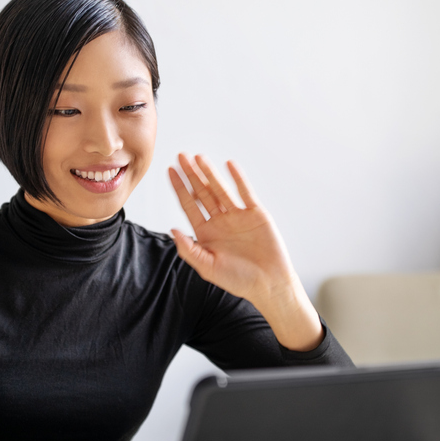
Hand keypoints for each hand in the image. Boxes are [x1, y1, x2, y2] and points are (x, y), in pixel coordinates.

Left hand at [168, 153, 322, 351]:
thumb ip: (189, 249)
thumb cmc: (238, 280)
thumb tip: (172, 230)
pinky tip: (229, 165)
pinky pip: (245, 192)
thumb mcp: (208, 268)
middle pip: (202, 193)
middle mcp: (220, 221)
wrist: (269, 284)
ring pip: (220, 189)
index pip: (189, 205)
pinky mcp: (256, 214)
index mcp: (206, 233)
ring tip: (199, 157)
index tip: (170, 171)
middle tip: (181, 156)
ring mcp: (238, 216)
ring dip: (210, 173)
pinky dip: (238, 178)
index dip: (180, 188)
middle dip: (191, 175)